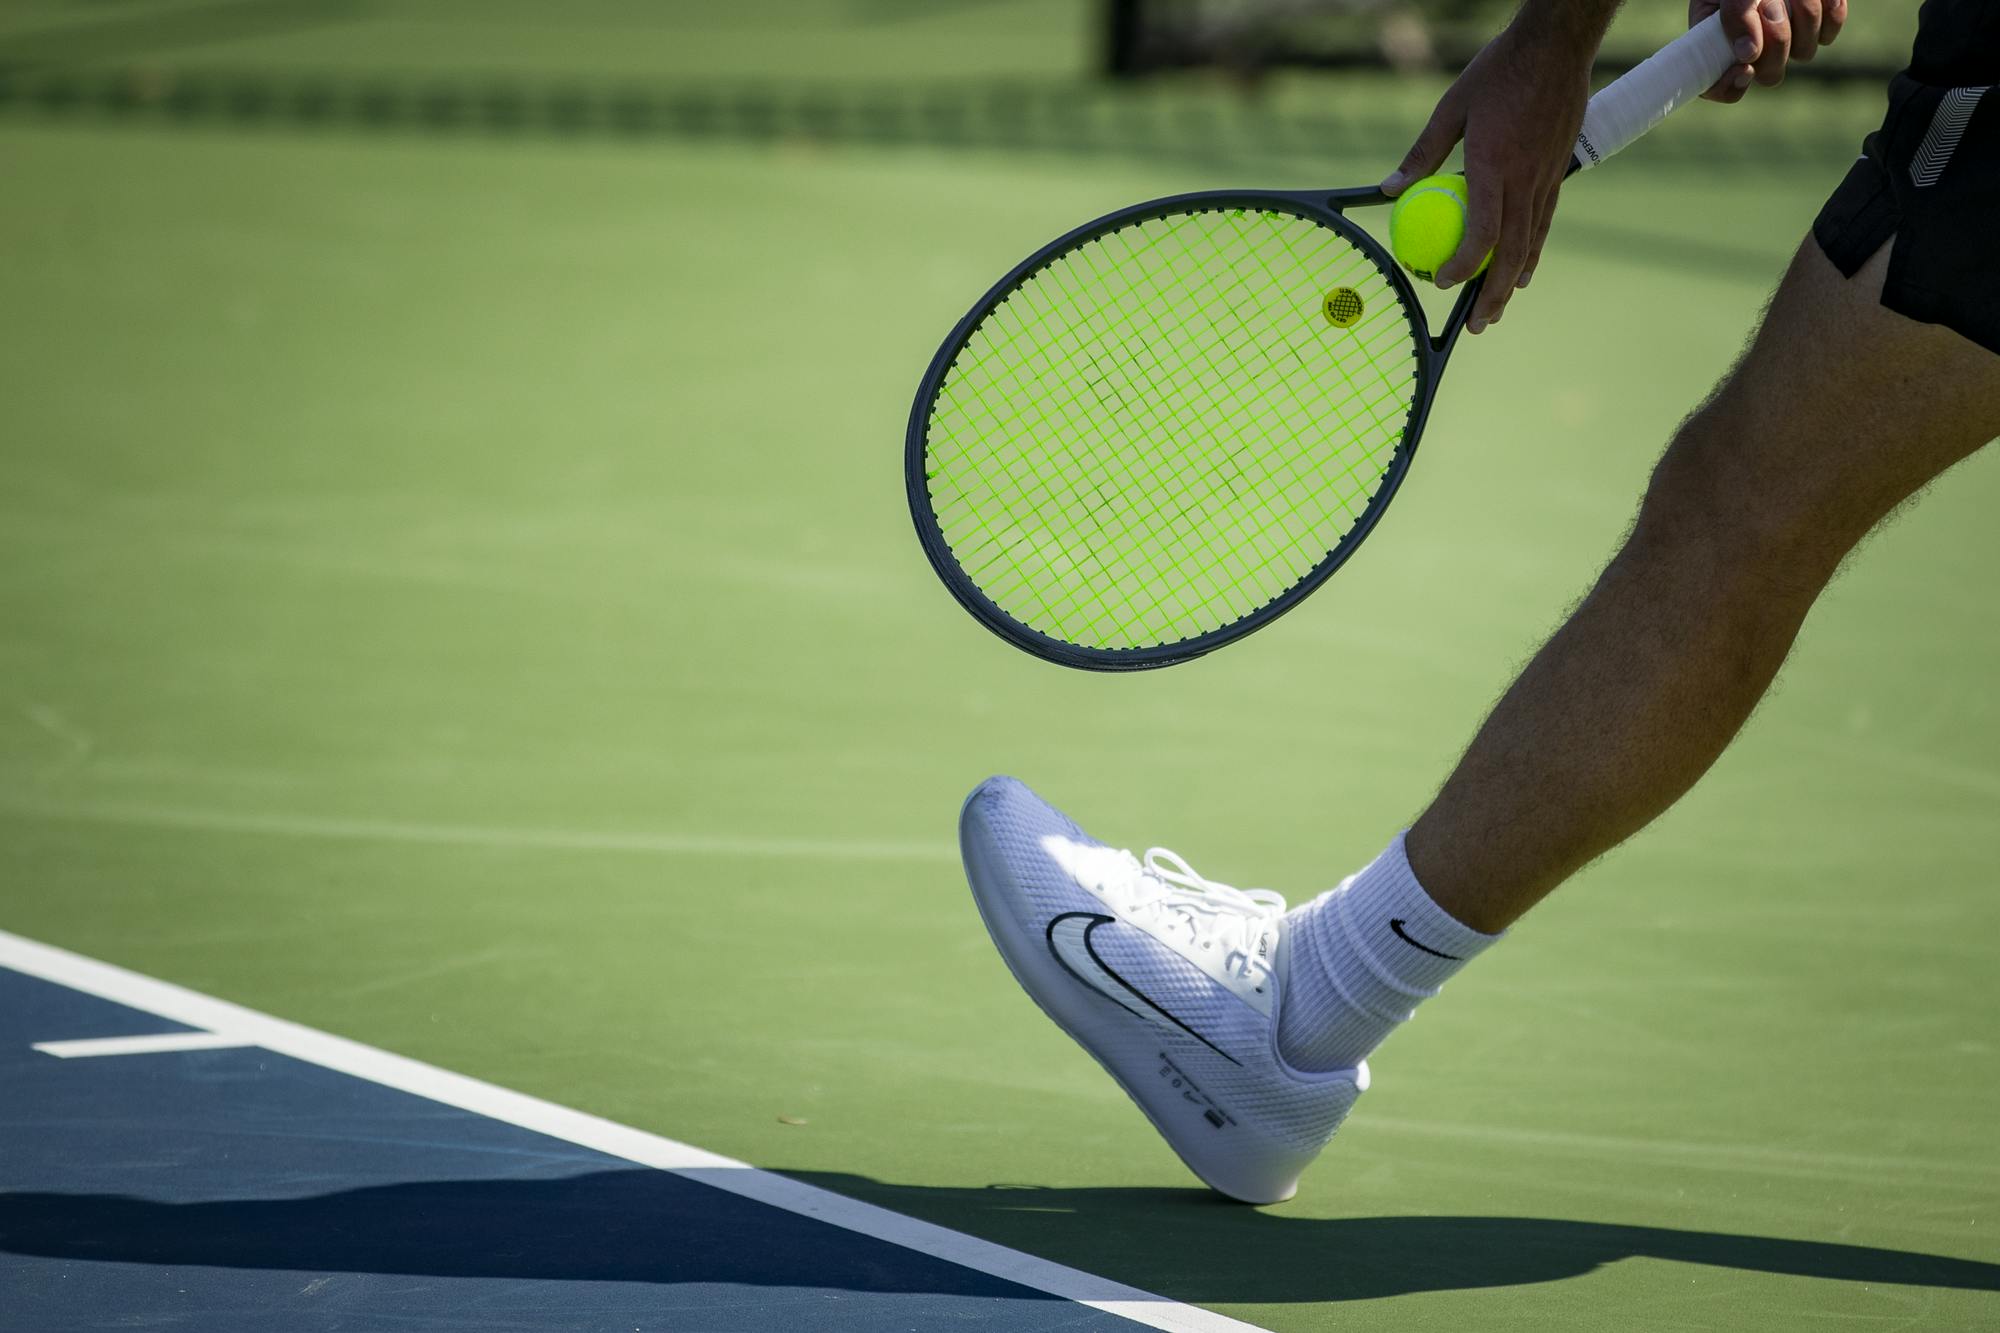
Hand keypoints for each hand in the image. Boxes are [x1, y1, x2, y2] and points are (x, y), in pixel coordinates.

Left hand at [1381, 19, 1593, 332]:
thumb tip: (1389, 189)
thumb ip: (1422, 153)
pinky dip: (1532, 252)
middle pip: (1511, 253)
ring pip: (1531, 244)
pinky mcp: (1557, 173)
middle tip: (1477, 325)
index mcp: (1493, 165)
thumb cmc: (1499, 71)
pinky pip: (1544, 223)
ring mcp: (1544, 179)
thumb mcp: (1451, 107)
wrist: (1557, 46)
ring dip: (1513, 283)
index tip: (1442, 283)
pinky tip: (1522, 271)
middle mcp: (1523, 180)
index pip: (1482, 231)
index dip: (1464, 265)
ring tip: (1497, 310)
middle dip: (1493, 296)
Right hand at [1694, 0, 1846, 102]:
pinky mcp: (1822, 24)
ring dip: (1801, 17)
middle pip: (1770, 75)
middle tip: (1769, 5)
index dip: (1728, 86)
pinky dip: (1827, 10)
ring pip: (1804, 53)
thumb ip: (1733, 15)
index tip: (1743, 67)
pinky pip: (1830, 31)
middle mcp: (1755, 48)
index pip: (1718, 87)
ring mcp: (1791, 38)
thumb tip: (1747, 57)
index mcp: (1719, 42)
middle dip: (1775, 40)